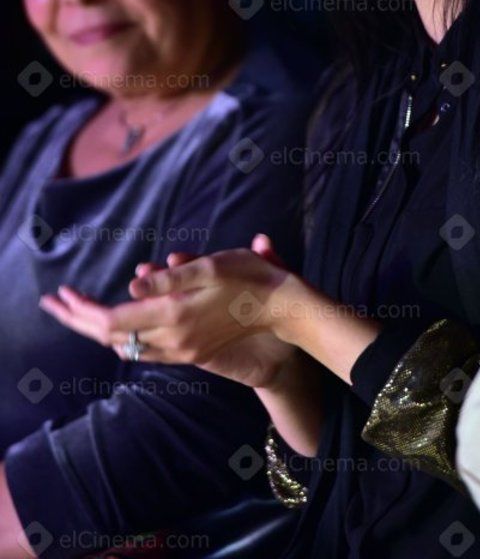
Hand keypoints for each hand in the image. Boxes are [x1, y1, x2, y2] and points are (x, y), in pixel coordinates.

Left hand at [39, 235, 294, 378]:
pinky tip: (121, 325)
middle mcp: (174, 340)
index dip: (84, 308)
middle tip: (57, 303)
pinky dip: (127, 336)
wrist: (283, 313)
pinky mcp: (193, 353)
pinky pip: (148, 351)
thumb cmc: (250, 278)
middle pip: (114, 337)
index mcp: (174, 315)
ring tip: (81, 311)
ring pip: (129, 346)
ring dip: (102, 329)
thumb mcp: (209, 266)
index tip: (63, 295)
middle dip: (82, 319)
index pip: (113, 319)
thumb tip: (131, 281)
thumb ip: (167, 277)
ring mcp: (184, 351)